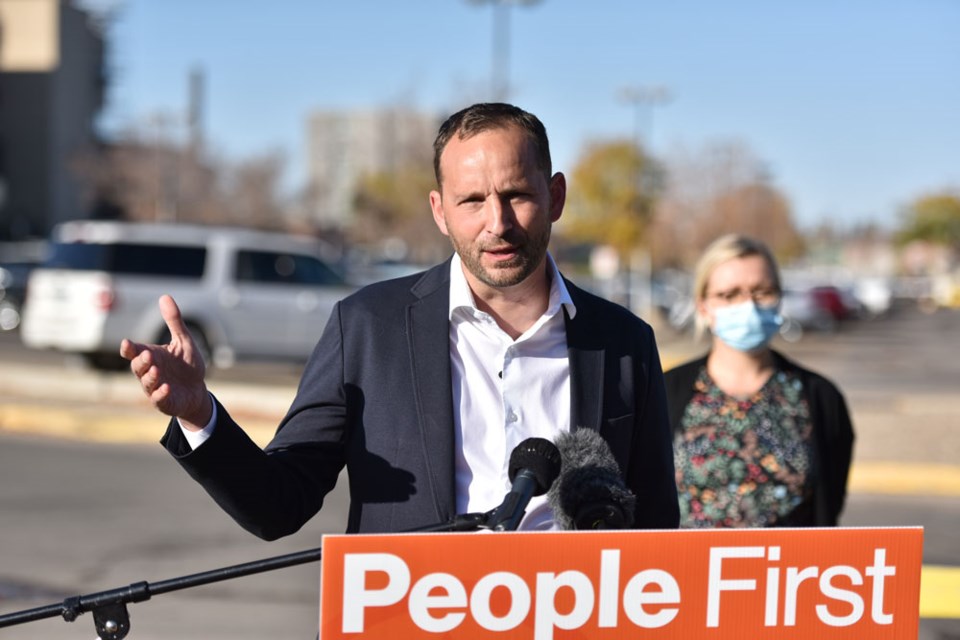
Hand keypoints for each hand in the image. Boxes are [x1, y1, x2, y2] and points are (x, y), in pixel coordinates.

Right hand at [120, 295, 211, 428]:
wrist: (197, 390)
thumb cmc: (186, 365)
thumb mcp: (183, 341)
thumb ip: (174, 321)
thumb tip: (165, 296)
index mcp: (150, 356)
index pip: (133, 352)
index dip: (129, 348)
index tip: (127, 344)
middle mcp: (149, 372)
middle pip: (137, 367)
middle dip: (141, 362)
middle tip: (147, 355)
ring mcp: (154, 388)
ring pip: (146, 383)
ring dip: (149, 377)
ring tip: (156, 370)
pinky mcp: (164, 402)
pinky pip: (159, 399)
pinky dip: (161, 394)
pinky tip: (166, 388)